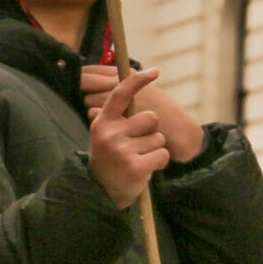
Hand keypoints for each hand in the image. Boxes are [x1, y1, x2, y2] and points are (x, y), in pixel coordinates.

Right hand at [82, 64, 202, 162]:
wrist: (100, 191)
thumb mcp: (106, 135)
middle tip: (136, 145)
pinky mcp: (135, 166)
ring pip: (158, 138)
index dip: (138, 81)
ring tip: (138, 158)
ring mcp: (121, 150)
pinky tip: (144, 168)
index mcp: (102, 122)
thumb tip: (136, 89)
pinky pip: (162, 154)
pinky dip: (159, 162)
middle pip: (150, 118)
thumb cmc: (110, 158)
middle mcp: (109, 134)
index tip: (154, 71)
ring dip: (154, 149)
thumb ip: (120, 117)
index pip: (121, 94)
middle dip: (150, 131)